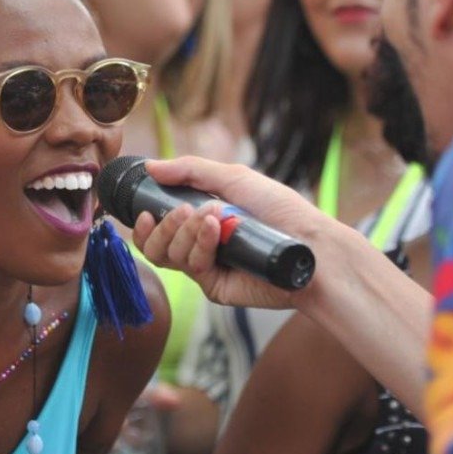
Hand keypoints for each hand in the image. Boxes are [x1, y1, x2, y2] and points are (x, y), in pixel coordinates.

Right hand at [129, 156, 335, 311]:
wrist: (308, 244)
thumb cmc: (280, 210)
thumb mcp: (234, 179)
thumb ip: (191, 171)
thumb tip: (150, 167)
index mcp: (201, 221)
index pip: (158, 228)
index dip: (145, 225)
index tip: (144, 212)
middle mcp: (200, 245)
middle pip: (156, 245)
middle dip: (163, 226)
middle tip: (185, 211)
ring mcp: (206, 267)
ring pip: (169, 255)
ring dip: (184, 232)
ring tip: (212, 217)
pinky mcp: (215, 286)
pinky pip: (190, 266)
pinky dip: (200, 244)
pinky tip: (216, 231)